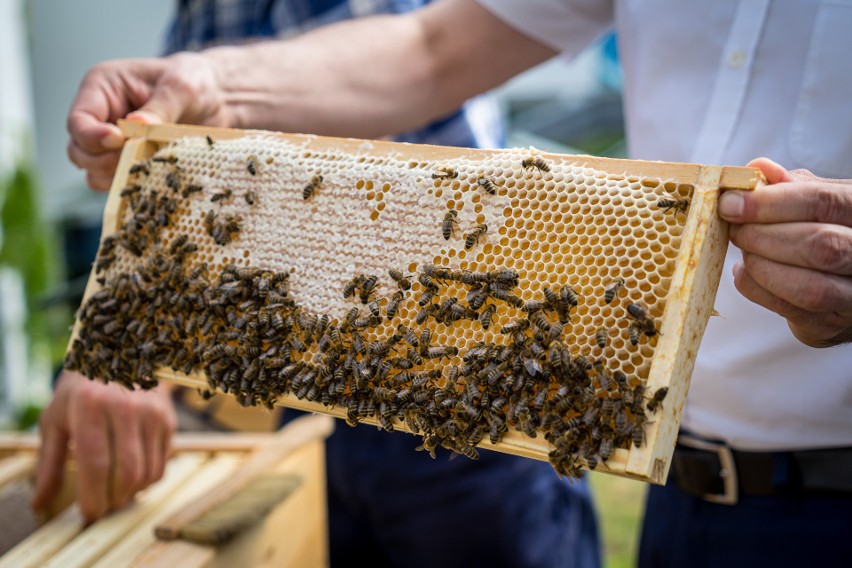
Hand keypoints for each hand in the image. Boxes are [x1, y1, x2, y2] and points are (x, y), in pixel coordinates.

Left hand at [32, 370, 176, 521]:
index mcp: (91, 406)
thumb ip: (48, 464)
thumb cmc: (80, 391)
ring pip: (148, 473)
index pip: (96, 464)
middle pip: (126, 473)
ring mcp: (152, 413)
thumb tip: (38, 502)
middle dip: (113, 501)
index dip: (94, 497)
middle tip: (101, 508)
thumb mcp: (55, 420)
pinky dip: (146, 480)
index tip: (88, 514)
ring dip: (131, 494)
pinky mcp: (168, 419)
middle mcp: (126, 408)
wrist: (117, 356)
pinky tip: (130, 478)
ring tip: (114, 495)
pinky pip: (161, 464)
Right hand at [67, 52, 231, 189]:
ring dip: (116, 176)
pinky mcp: (130, 160)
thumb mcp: (180, 88)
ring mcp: (113, 141)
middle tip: (136, 158)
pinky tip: (154, 179)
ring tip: (149, 168)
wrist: (217, 98)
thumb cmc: (195, 81)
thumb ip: (159, 108)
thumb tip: (134, 125)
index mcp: (102, 88)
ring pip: (94, 171)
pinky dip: (131, 185)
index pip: (78, 120)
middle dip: (102, 161)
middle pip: (79, 151)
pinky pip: (117, 182)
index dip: (92, 137)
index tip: (119, 141)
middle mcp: (101, 116)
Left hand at [719, 157, 851, 346]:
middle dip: (763, 236)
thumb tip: (757, 169)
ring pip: (809, 288)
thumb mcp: (819, 198)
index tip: (731, 203)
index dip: (772, 203)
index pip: (824, 203)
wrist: (844, 277)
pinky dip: (756, 288)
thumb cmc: (828, 228)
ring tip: (744, 248)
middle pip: (819, 246)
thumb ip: (789, 186)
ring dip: (761, 265)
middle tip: (735, 228)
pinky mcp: (831, 326)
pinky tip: (748, 270)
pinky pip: (789, 311)